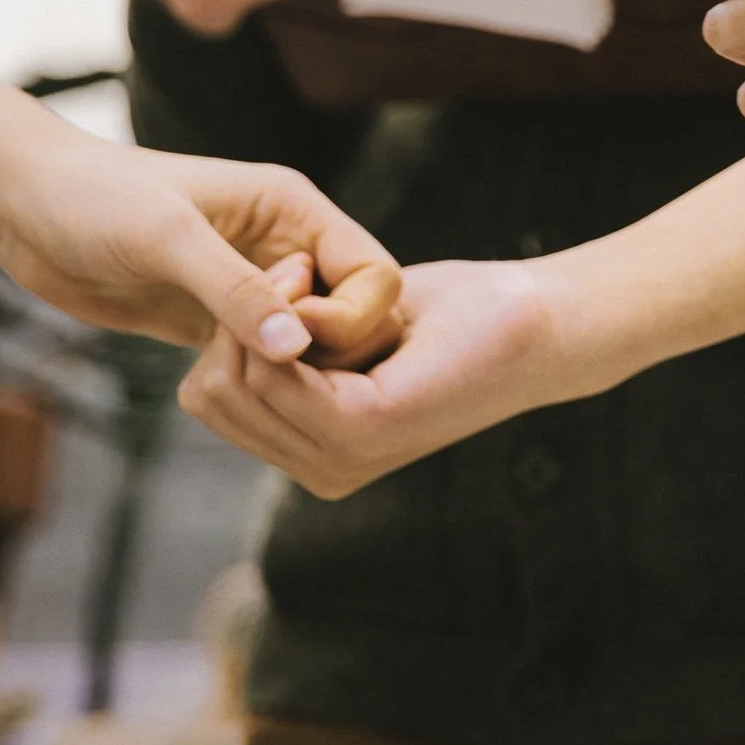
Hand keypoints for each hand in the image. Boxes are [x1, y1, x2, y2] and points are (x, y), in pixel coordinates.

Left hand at [0, 132, 403, 366]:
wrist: (28, 208)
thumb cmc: (99, 199)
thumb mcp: (170, 237)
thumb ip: (235, 290)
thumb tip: (298, 348)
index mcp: (293, 209)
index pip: (370, 273)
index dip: (353, 319)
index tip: (303, 347)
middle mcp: (282, 247)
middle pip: (346, 316)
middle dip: (328, 358)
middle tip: (280, 387)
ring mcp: (247, 287)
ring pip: (304, 347)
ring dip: (290, 380)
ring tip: (253, 402)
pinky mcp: (211, 322)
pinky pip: (258, 364)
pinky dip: (256, 388)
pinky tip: (232, 408)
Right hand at [183, 257, 555, 493]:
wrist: (537, 321)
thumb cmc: (451, 315)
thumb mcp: (350, 330)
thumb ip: (295, 344)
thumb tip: (230, 330)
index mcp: (312, 454)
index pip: (207, 401)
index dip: (226, 329)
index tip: (282, 280)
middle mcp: (319, 472)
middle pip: (209, 395)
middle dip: (236, 323)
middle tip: (301, 273)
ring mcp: (340, 459)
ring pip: (236, 380)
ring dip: (266, 312)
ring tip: (317, 275)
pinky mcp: (366, 429)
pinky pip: (278, 373)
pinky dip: (293, 317)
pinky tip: (326, 288)